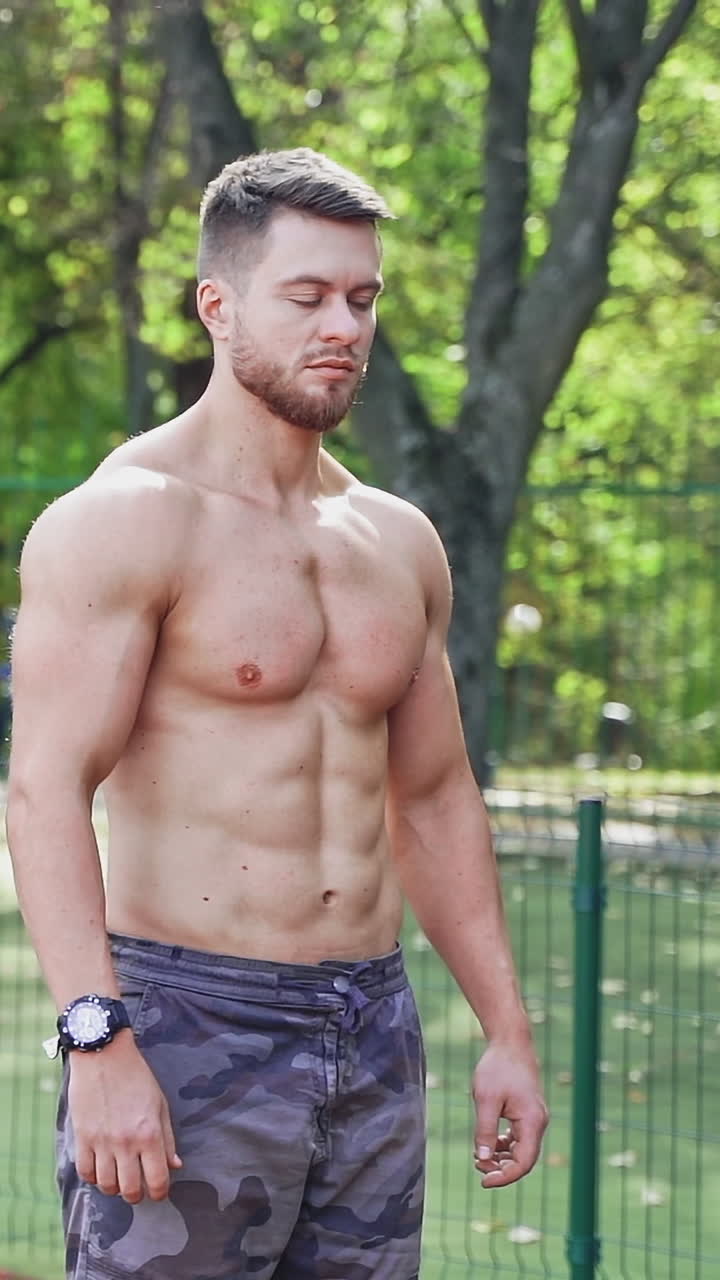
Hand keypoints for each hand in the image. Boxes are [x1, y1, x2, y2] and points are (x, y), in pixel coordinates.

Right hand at [68, 1030, 181, 1203]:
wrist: (104, 1055)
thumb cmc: (136, 1077)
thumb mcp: (160, 1104)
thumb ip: (167, 1139)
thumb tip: (174, 1166)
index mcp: (150, 1134)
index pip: (157, 1180)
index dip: (161, 1192)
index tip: (159, 1191)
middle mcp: (126, 1142)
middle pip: (131, 1190)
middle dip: (137, 1195)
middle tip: (138, 1187)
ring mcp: (102, 1141)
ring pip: (107, 1186)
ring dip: (115, 1187)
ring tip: (119, 1177)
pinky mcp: (82, 1137)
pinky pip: (85, 1172)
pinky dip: (94, 1176)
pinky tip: (101, 1168)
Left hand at [471, 1043, 547, 1187]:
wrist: (510, 1042)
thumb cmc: (497, 1068)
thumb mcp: (485, 1099)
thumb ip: (485, 1130)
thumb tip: (483, 1160)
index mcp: (532, 1121)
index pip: (524, 1163)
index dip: (505, 1177)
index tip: (483, 1181)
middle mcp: (538, 1122)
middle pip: (524, 1160)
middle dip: (502, 1169)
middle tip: (477, 1167)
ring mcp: (534, 1118)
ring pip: (521, 1151)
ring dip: (502, 1158)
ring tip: (479, 1158)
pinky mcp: (527, 1113)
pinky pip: (519, 1139)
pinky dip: (504, 1146)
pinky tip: (488, 1144)